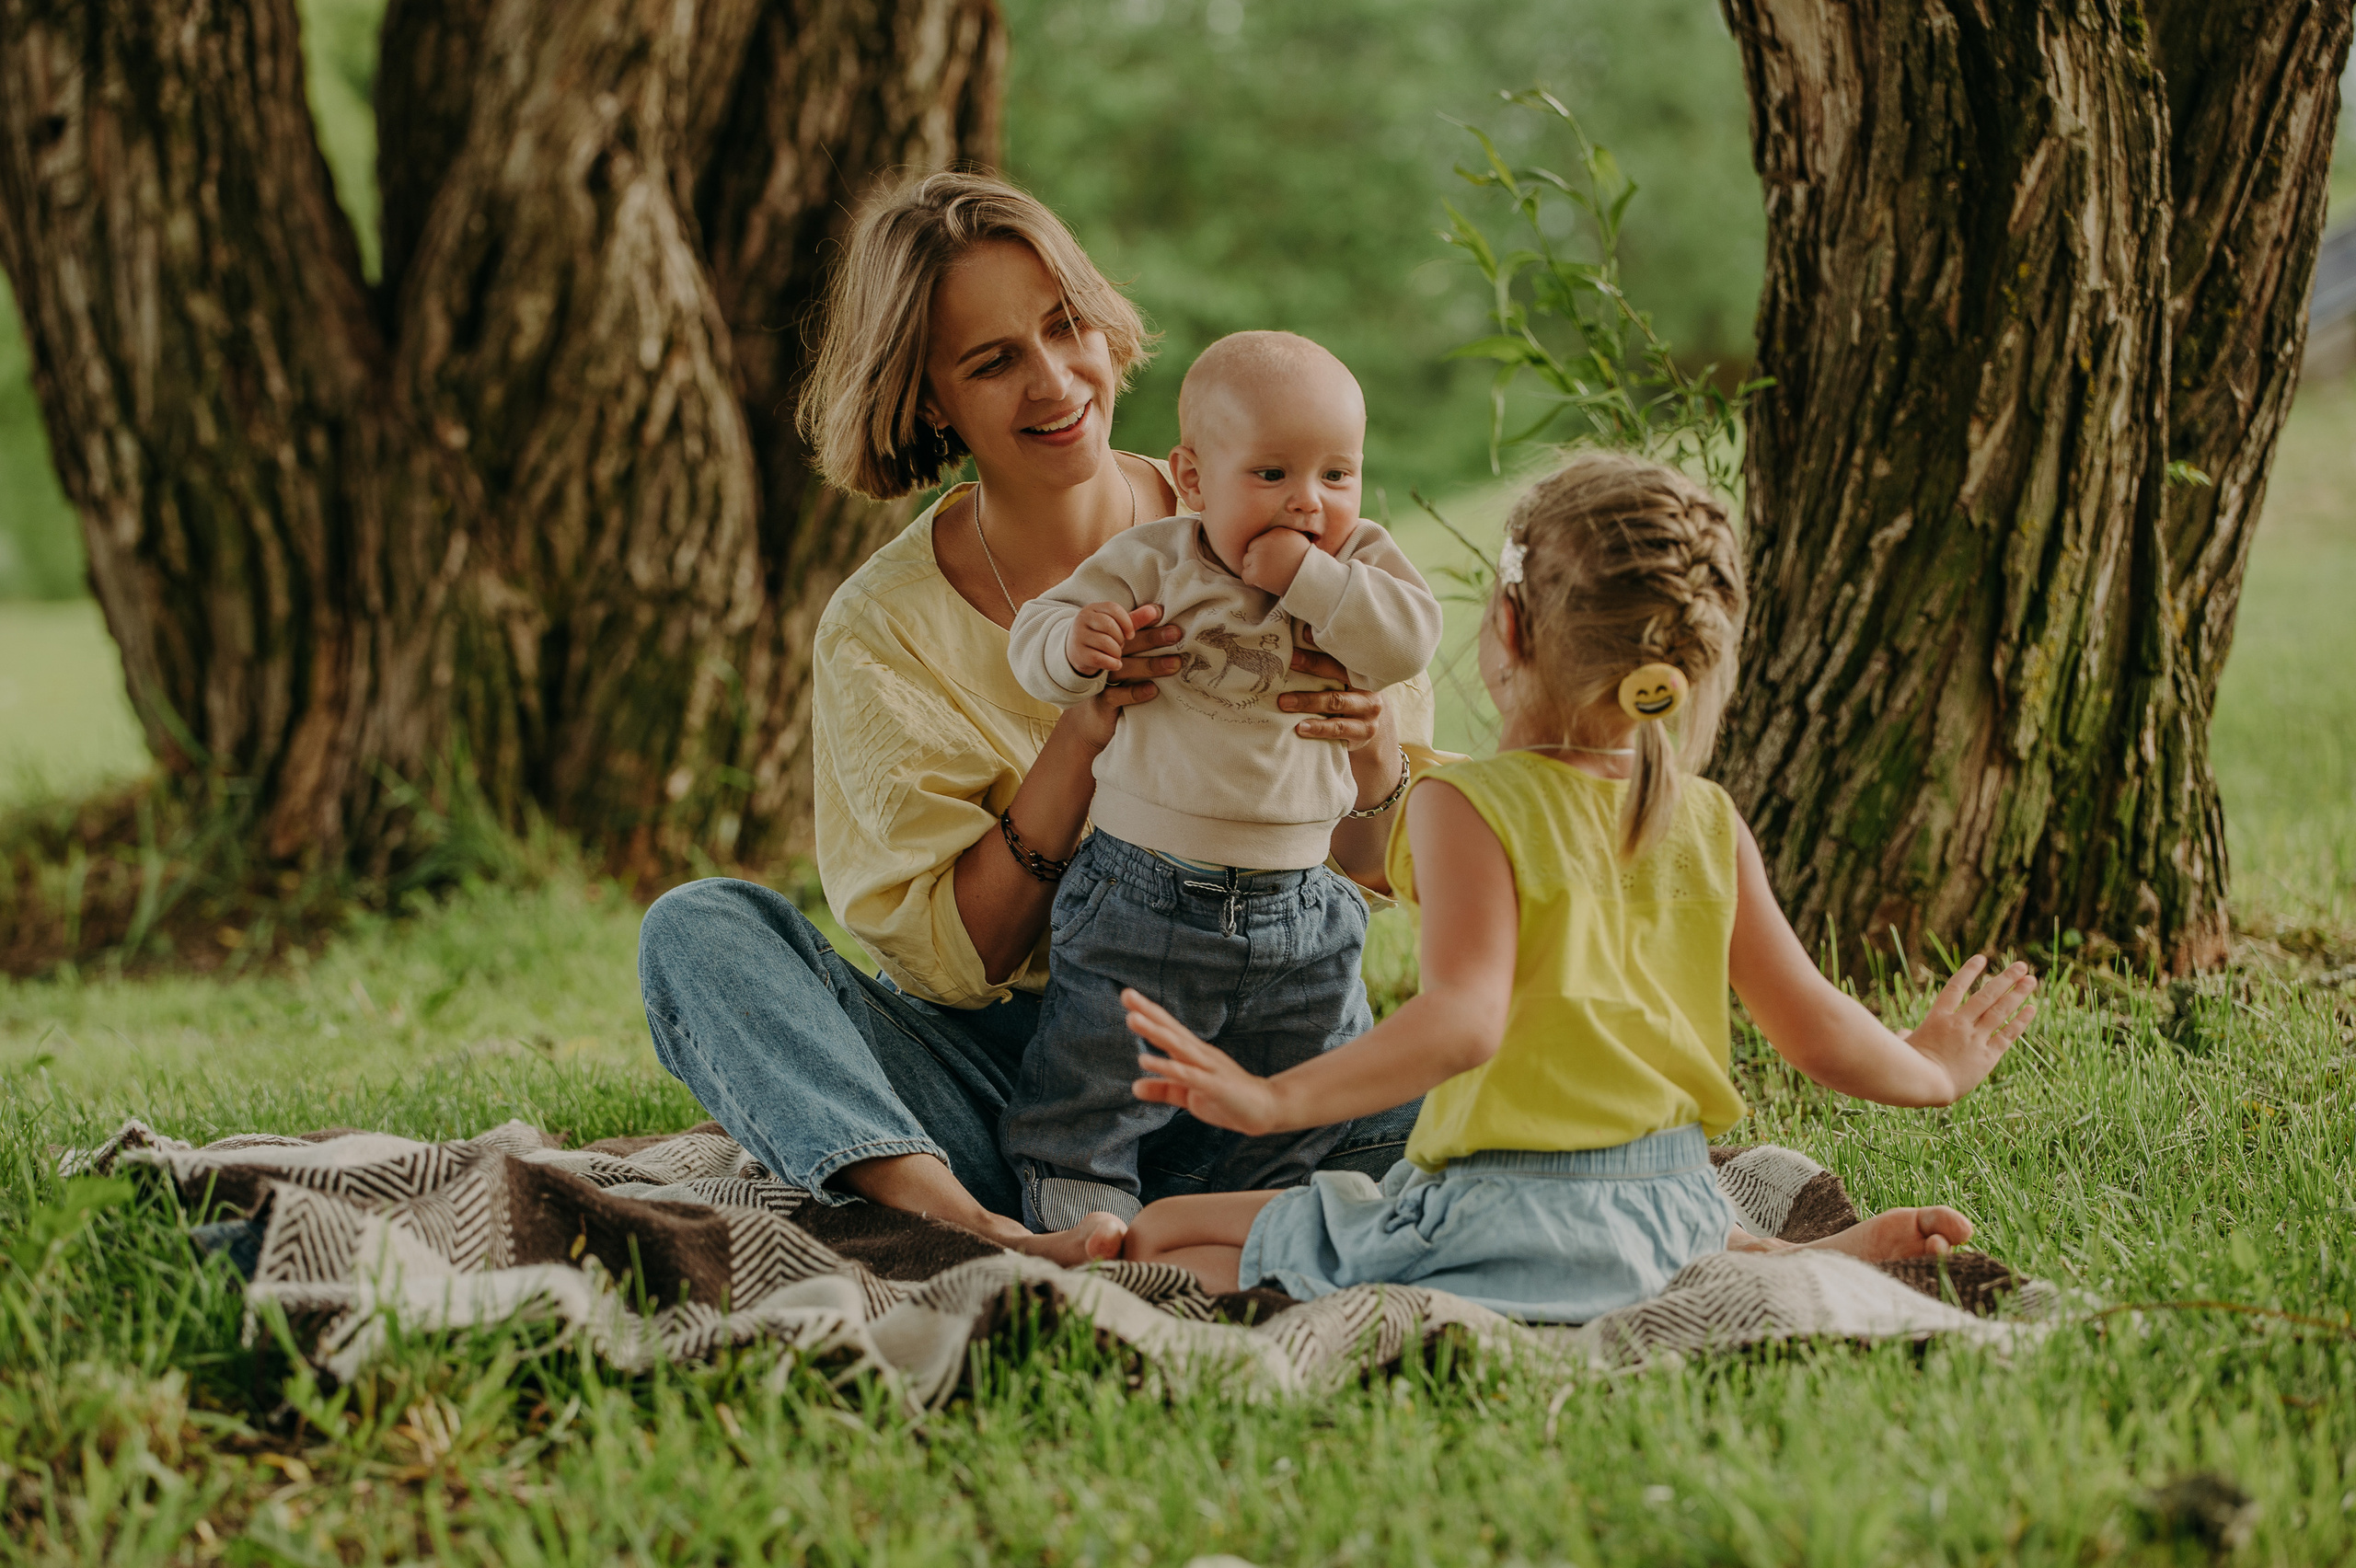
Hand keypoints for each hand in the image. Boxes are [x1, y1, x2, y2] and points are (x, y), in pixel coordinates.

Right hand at [1058, 605, 1180, 752]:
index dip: (1140, 619)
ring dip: (1151, 665)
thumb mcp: (1123, 658)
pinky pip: (1117, 695)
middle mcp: (1105, 658)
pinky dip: (1135, 693)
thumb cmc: (1112, 682)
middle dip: (1153, 638)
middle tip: (1176, 633)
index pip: (1124, 627)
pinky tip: (1153, 690)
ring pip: (1125, 669)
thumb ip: (1137, 635)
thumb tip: (1158, 611)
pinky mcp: (1102, 701)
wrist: (1086, 721)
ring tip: (1174, 664)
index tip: (1160, 612)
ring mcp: (1103, 680)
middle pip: (1129, 645)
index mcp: (1110, 643)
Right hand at [1068, 601, 1145, 677]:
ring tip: (1117, 655)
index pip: (1113, 609)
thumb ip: (1135, 619)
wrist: (1076, 653)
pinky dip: (1112, 663)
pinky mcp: (1078, 654)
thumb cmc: (1102, 636)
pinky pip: (1100, 658)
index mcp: (1095, 609)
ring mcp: (1079, 637)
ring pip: (1106, 643)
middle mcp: (1084, 620)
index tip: (1131, 635)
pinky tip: (1117, 665)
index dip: (1127, 622)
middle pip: (1110, 626)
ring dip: (1116, 652)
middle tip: (1121, 646)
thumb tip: (1157, 610)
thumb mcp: (1116, 626)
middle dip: (1120, 639)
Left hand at [1126, 989, 1286, 1136]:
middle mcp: (1200, 1055)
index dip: (1149, 1013)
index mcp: (1194, 1054)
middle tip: (1126, 994)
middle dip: (1148, 1012)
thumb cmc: (1228, 1099)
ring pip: (1178, 1046)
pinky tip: (1147, 1061)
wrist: (1267, 1109)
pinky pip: (1188, 1075)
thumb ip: (1163, 1089)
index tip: (1128, 996)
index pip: (1169, 1029)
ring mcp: (1209, 1068)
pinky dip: (1168, 1067)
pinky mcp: (1214, 1086)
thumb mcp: (1188, 1096)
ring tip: (1132, 1019)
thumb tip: (1134, 1086)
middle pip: (1171, 1030)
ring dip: (1155, 1032)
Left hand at [1239, 526, 1312, 594]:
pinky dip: (1253, 582)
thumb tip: (1276, 538)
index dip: (1264, 552)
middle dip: (1258, 560)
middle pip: (1251, 550)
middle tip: (1270, 570)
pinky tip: (1264, 583)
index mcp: (1276, 532)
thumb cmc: (1307, 563)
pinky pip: (1245, 576)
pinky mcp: (1256, 572)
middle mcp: (1266, 541)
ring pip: (1247, 562)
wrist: (1311, 580)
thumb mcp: (1299, 541)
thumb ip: (1285, 537)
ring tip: (1270, 577)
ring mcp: (1259, 557)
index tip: (1272, 561)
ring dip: (1255, 570)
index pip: (1259, 541)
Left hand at [1277, 624, 1385, 746]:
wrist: (1371, 728)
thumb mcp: (1344, 680)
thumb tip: (1298, 638)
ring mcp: (1369, 710)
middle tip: (1289, 662)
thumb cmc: (1349, 697)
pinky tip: (1300, 727)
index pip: (1342, 653)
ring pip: (1336, 702)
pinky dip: (1318, 728)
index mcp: (1362, 670)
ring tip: (1284, 702)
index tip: (1303, 634)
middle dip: (1312, 666)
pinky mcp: (1364, 731)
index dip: (1323, 644)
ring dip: (1308, 701)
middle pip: (1339, 674)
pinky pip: (1338, 728)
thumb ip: (1328, 665)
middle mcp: (1369, 687)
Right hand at [1900, 956, 2036, 1101]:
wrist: (1923, 1083)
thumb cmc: (1906, 1065)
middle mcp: (1959, 1024)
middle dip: (2005, 979)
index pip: (1955, 988)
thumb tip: (1903, 1033)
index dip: (1969, 972)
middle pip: (1986, 995)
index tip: (1982, 959)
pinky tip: (2031, 1008)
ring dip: (2017, 994)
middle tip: (2021, 966)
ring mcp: (1974, 1038)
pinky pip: (2007, 1035)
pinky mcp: (1987, 1056)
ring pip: (2000, 1011)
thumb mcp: (1903, 1046)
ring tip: (2031, 980)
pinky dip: (2020, 1021)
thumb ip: (1906, 1035)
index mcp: (1938, 1018)